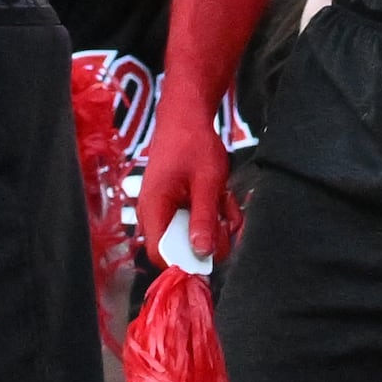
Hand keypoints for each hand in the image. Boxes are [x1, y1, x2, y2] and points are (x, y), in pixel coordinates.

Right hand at [134, 95, 241, 267]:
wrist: (186, 119)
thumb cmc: (193, 144)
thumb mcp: (207, 182)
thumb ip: (204, 217)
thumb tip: (202, 253)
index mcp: (154, 209)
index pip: (161, 255)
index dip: (186, 263)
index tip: (213, 255)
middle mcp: (155, 215)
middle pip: (182, 250)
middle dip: (212, 237)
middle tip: (227, 216)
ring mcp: (166, 212)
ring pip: (194, 236)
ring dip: (217, 223)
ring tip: (224, 199)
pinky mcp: (177, 207)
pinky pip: (198, 223)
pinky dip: (215, 214)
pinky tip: (222, 197)